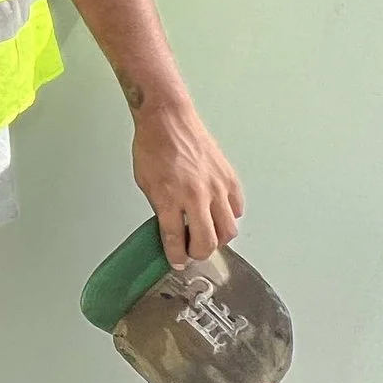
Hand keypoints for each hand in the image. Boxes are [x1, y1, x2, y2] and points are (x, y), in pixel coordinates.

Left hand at [130, 98, 244, 266]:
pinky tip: (217, 213)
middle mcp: (195, 195)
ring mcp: (216, 187)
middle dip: (198, 253)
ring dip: (217, 239)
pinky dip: (229, 217)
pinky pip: (237, 209)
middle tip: (192, 251)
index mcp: (169, 197)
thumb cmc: (153, 146)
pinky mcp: (229, 179)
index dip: (176, 257)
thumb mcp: (145, 182)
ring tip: (206, 234)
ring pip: (228, 230)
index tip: (177, 262)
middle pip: (207, 242)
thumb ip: (160, 209)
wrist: (169, 119)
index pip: (175, 239)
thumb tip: (171, 230)